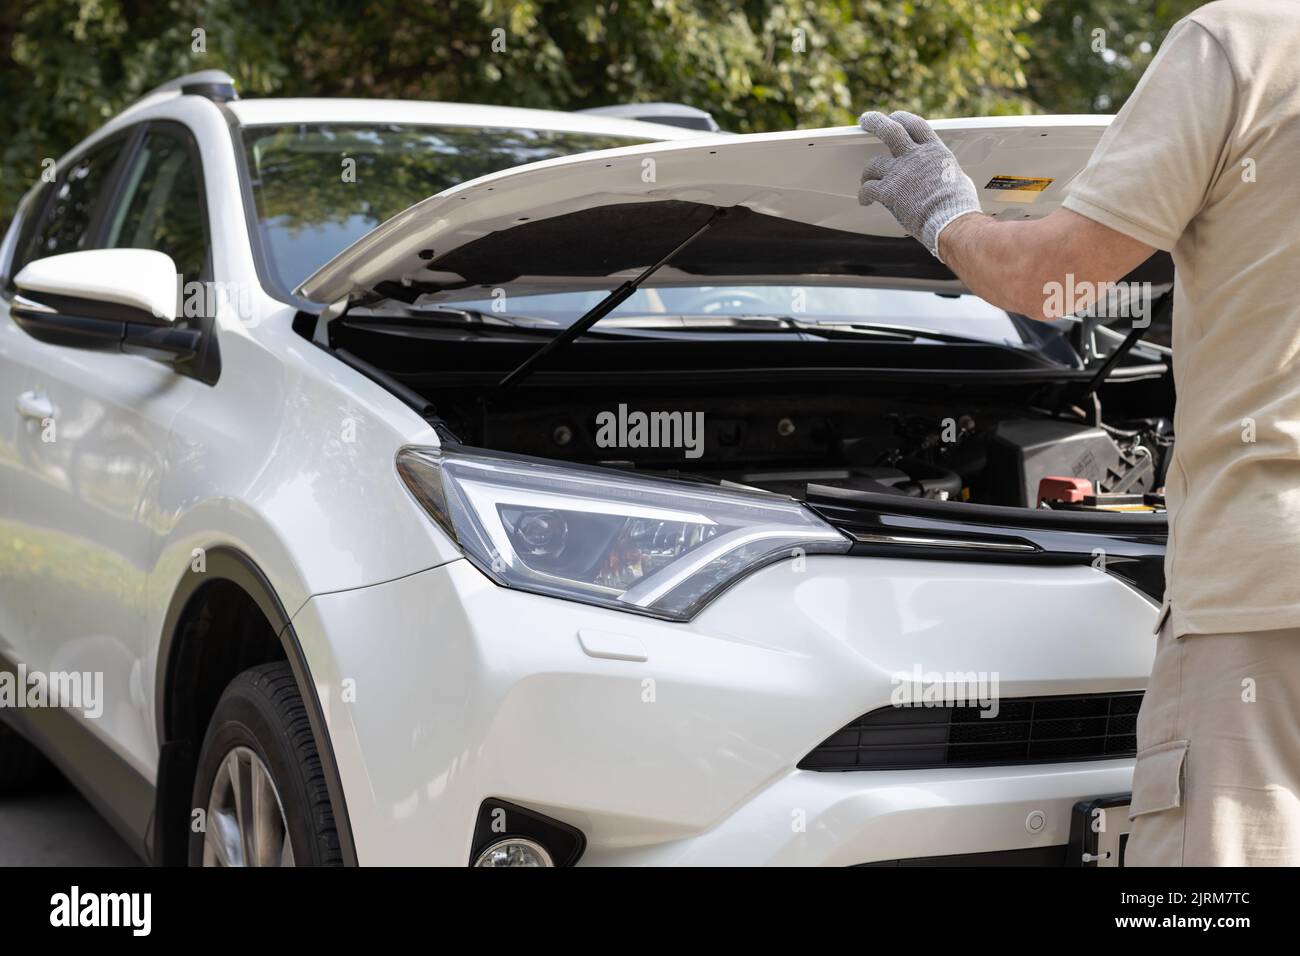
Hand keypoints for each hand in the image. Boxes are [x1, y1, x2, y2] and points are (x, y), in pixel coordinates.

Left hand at [858, 110, 980, 259]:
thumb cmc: (959, 206)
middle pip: (890, 130)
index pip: (916, 125)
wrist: (951, 220)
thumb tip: (953, 179)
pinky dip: (864, 194)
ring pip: (873, 164)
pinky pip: (868, 189)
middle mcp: (915, 157)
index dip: (903, 118)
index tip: (895, 116)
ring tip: (865, 178)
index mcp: (935, 152)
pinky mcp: (888, 191)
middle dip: (876, 122)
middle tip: (866, 120)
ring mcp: (900, 173)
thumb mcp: (959, 179)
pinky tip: (864, 200)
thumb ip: (948, 174)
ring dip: (867, 172)